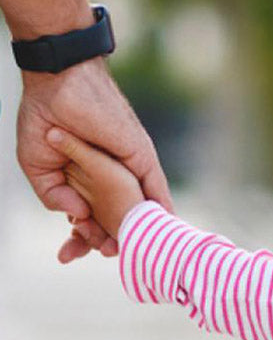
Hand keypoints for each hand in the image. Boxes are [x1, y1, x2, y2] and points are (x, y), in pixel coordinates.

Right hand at [17, 58, 172, 262]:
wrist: (58, 84)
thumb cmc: (44, 118)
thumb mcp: (38, 166)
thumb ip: (53, 195)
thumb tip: (77, 217)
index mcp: (84, 178)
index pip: (88, 215)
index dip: (82, 236)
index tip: (70, 255)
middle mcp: (109, 175)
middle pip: (116, 215)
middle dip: (111, 238)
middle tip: (106, 254)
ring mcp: (127, 166)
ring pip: (137, 205)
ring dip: (139, 228)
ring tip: (139, 251)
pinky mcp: (140, 155)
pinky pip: (155, 184)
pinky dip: (160, 207)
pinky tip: (165, 225)